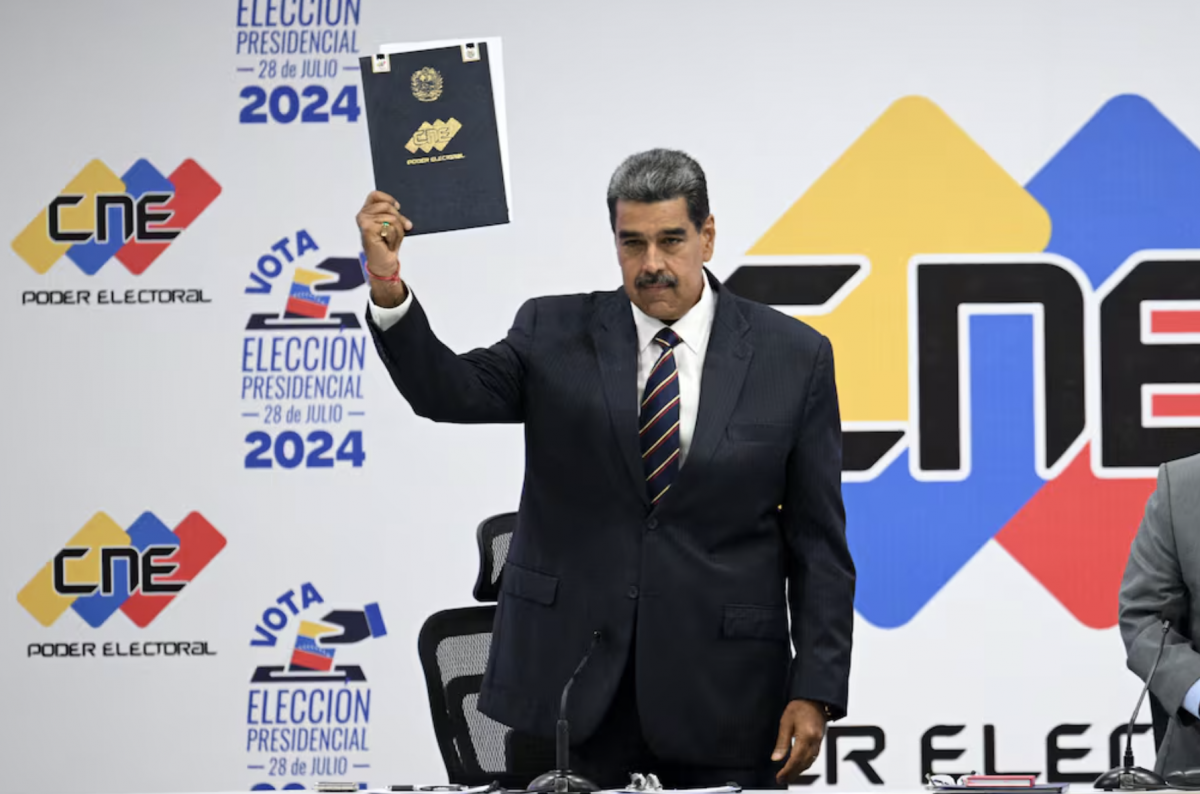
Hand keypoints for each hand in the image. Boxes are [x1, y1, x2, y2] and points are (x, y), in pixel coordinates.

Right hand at [355, 190, 412, 306]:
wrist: (383, 262)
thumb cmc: (386, 244)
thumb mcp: (392, 226)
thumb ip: (395, 216)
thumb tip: (404, 218)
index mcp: (367, 212)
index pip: (375, 195)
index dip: (388, 199)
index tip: (398, 207)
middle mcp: (362, 215)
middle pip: (387, 206)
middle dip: (398, 220)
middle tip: (397, 233)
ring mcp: (364, 221)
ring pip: (391, 217)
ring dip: (397, 231)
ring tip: (390, 240)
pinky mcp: (368, 228)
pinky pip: (390, 227)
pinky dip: (394, 237)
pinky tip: (387, 243)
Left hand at [771, 699, 827, 782]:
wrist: (814, 698)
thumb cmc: (800, 706)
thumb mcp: (785, 722)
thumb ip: (782, 742)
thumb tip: (776, 758)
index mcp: (806, 736)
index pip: (795, 760)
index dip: (787, 771)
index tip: (780, 777)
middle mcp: (815, 741)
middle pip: (804, 764)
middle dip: (793, 774)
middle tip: (782, 779)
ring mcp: (819, 741)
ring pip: (810, 762)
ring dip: (800, 770)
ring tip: (789, 775)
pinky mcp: (820, 740)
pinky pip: (814, 756)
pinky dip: (806, 763)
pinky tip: (799, 765)